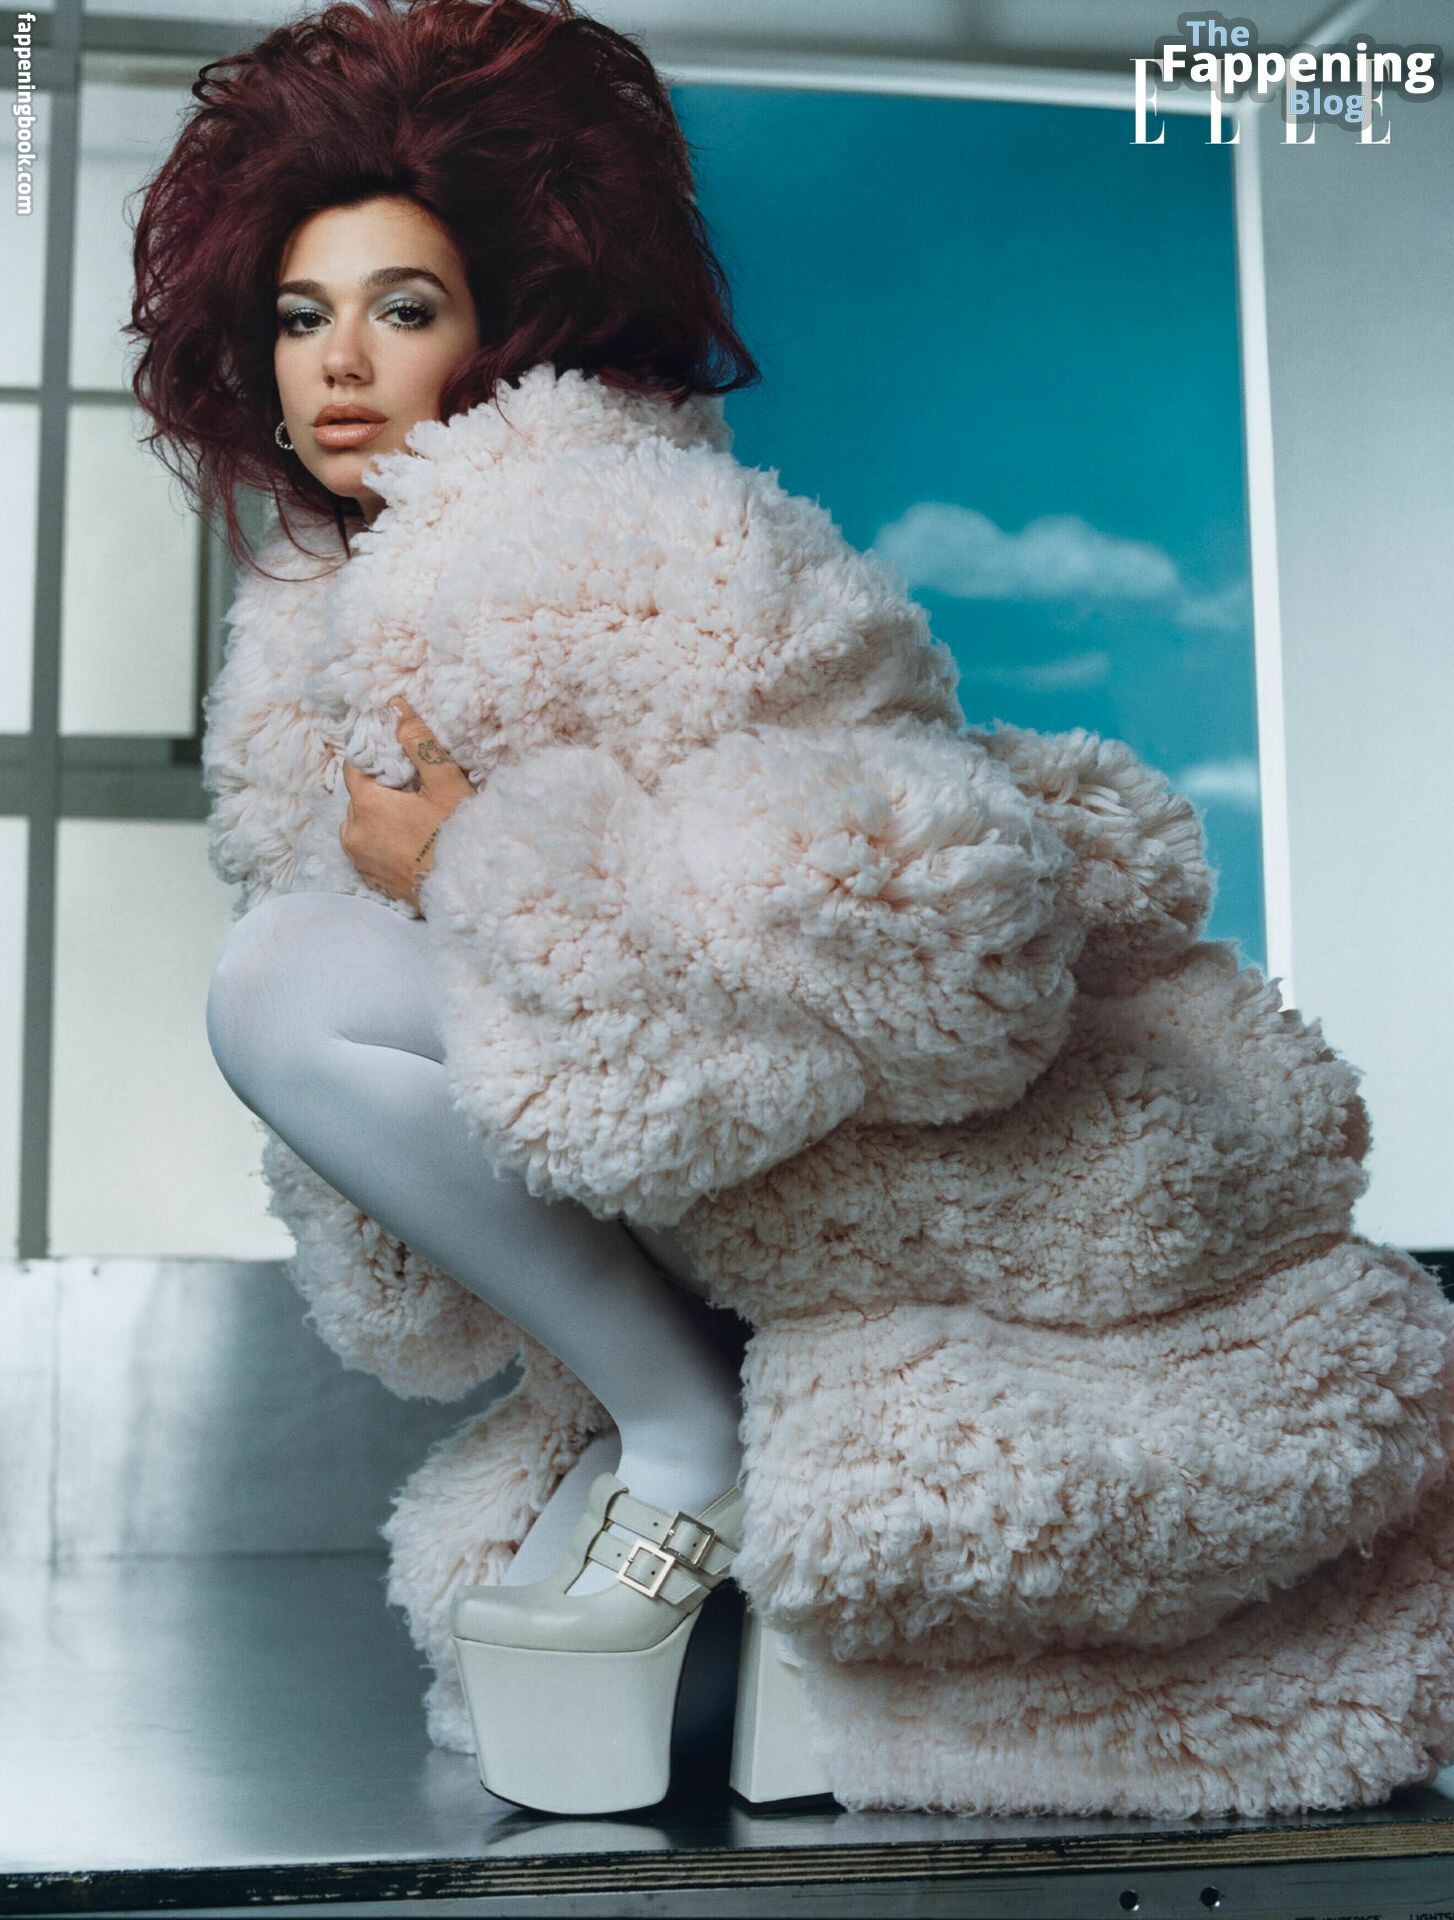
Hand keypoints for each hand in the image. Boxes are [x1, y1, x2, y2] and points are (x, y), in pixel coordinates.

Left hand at [340, 696, 473, 912]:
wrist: (469, 894)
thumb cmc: (459, 837)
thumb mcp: (445, 784)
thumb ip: (418, 742)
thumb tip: (395, 706)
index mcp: (366, 806)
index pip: (355, 767)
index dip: (376, 757)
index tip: (400, 758)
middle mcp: (353, 834)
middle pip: (360, 797)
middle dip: (383, 789)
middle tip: (417, 791)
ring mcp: (361, 861)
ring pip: (363, 824)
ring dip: (382, 816)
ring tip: (416, 818)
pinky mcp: (372, 881)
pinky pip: (370, 849)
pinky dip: (385, 841)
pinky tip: (413, 842)